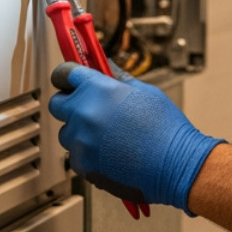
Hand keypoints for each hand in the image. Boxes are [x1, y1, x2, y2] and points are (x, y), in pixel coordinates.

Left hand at [48, 62, 222, 212]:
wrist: (175, 164)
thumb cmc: (166, 129)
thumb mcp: (145, 92)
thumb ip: (119, 79)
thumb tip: (107, 68)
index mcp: (97, 89)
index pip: (64, 73)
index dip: (68, 76)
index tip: (70, 79)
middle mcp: (83, 113)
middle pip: (57, 103)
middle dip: (70, 104)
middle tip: (88, 107)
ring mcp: (81, 140)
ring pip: (67, 132)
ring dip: (80, 131)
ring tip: (107, 136)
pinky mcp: (82, 164)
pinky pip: (76, 154)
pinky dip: (88, 153)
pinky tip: (110, 152)